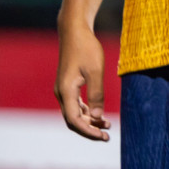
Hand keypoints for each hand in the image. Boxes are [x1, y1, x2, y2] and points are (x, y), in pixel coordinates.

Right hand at [55, 21, 110, 140]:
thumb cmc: (86, 48)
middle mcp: (61, 93)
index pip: (74, 120)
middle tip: (107, 136)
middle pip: (72, 121)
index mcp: (66, 91)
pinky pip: (75, 105)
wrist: (74, 31)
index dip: (88, 131)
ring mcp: (63, 90)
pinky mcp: (68, 85)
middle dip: (89, 130)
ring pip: (74, 114)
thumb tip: (97, 117)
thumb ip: (96, 95)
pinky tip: (99, 115)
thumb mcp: (95, 71)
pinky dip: (87, 112)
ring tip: (107, 126)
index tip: (103, 136)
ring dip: (89, 122)